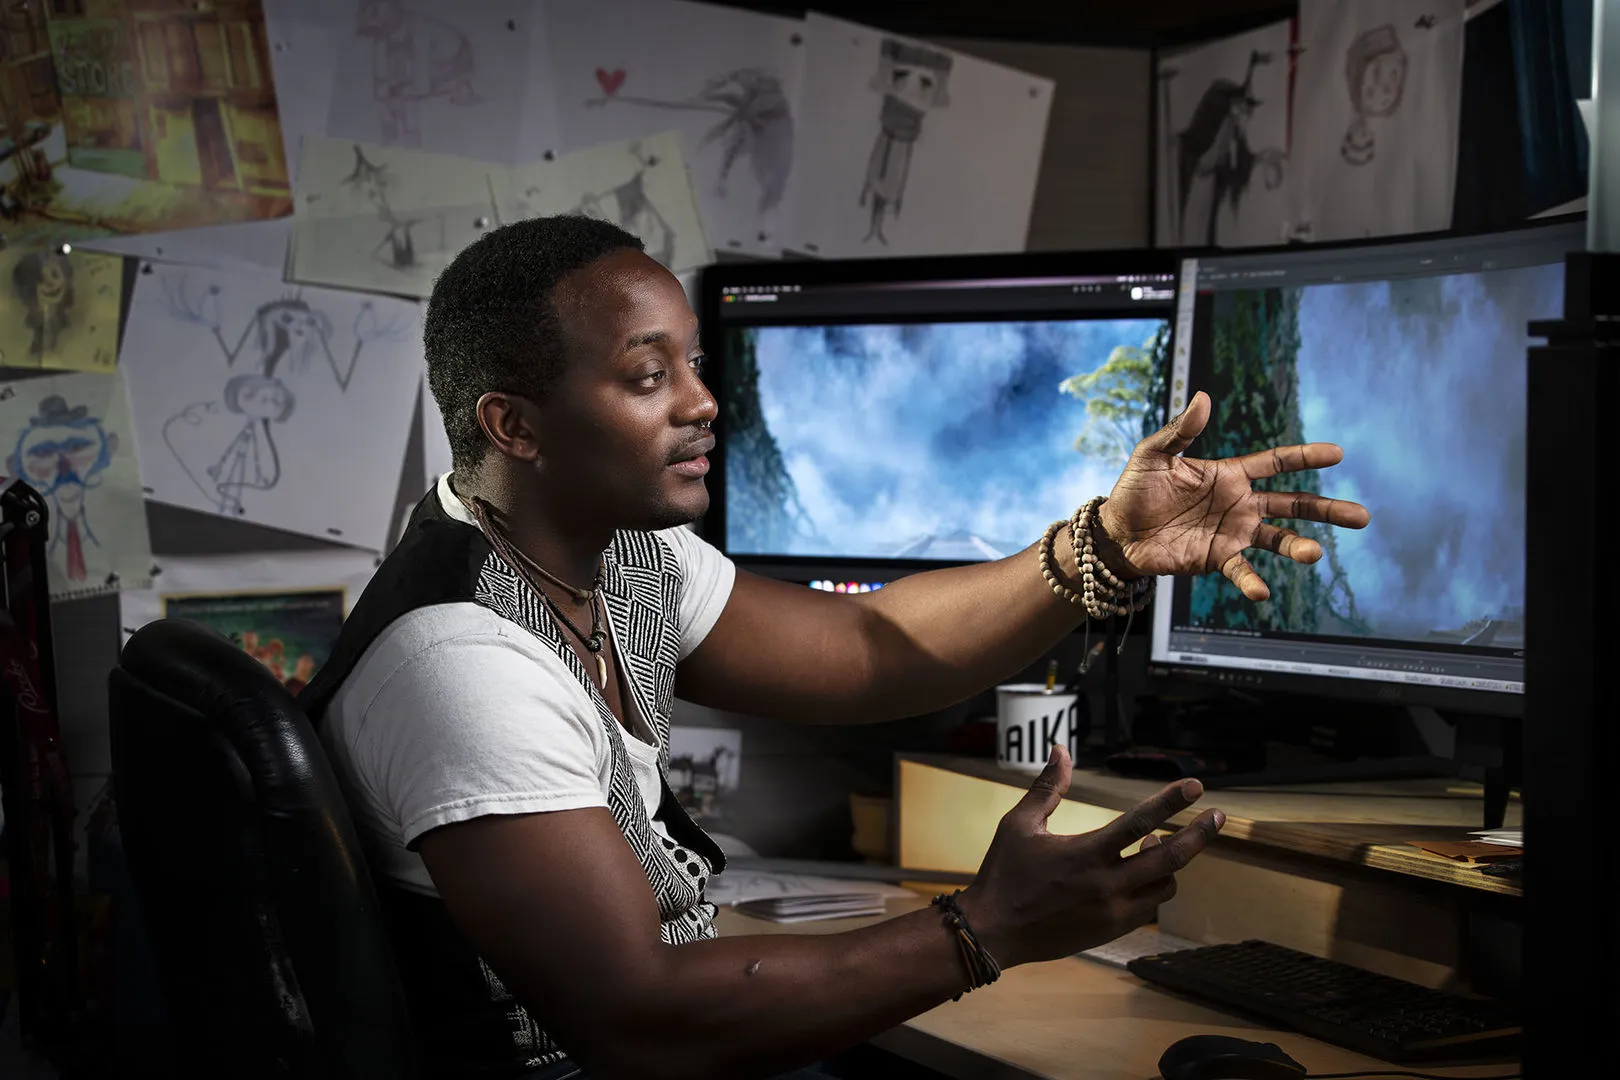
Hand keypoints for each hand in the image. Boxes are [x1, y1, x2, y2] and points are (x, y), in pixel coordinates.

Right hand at [957, 746, 1222, 967]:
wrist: (992, 931)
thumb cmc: (1003, 873)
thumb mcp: (1019, 823)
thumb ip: (1048, 787)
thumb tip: (1061, 750)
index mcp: (1086, 853)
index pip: (1140, 822)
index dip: (1171, 802)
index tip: (1196, 786)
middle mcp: (1106, 884)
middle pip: (1169, 858)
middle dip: (1198, 835)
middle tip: (1217, 817)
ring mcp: (1112, 911)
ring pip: (1164, 886)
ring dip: (1169, 864)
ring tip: (1156, 845)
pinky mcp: (1111, 930)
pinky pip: (1148, 907)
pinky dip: (1152, 887)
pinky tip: (1139, 874)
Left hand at [1098, 391, 1370, 600]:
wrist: (1116, 532)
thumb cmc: (1134, 489)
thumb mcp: (1153, 455)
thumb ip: (1180, 431)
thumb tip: (1202, 397)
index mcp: (1230, 475)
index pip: (1276, 463)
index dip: (1305, 457)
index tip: (1337, 454)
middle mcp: (1240, 504)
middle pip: (1293, 504)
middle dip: (1327, 509)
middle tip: (1362, 517)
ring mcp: (1232, 533)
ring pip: (1277, 539)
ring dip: (1298, 547)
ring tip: (1315, 554)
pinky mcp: (1217, 558)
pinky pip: (1240, 570)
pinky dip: (1251, 580)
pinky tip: (1260, 592)